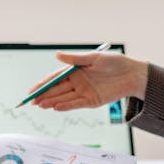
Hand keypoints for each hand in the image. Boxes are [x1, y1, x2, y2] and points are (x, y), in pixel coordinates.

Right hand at [29, 51, 148, 111]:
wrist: (132, 74)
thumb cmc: (114, 62)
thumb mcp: (94, 58)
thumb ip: (75, 59)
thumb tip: (56, 55)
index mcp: (75, 70)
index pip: (54, 78)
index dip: (42, 84)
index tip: (32, 90)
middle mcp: (77, 82)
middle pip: (56, 90)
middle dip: (43, 95)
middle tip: (31, 101)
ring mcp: (83, 92)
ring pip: (63, 98)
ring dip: (51, 102)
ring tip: (40, 105)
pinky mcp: (91, 101)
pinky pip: (76, 104)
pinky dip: (66, 106)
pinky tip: (55, 107)